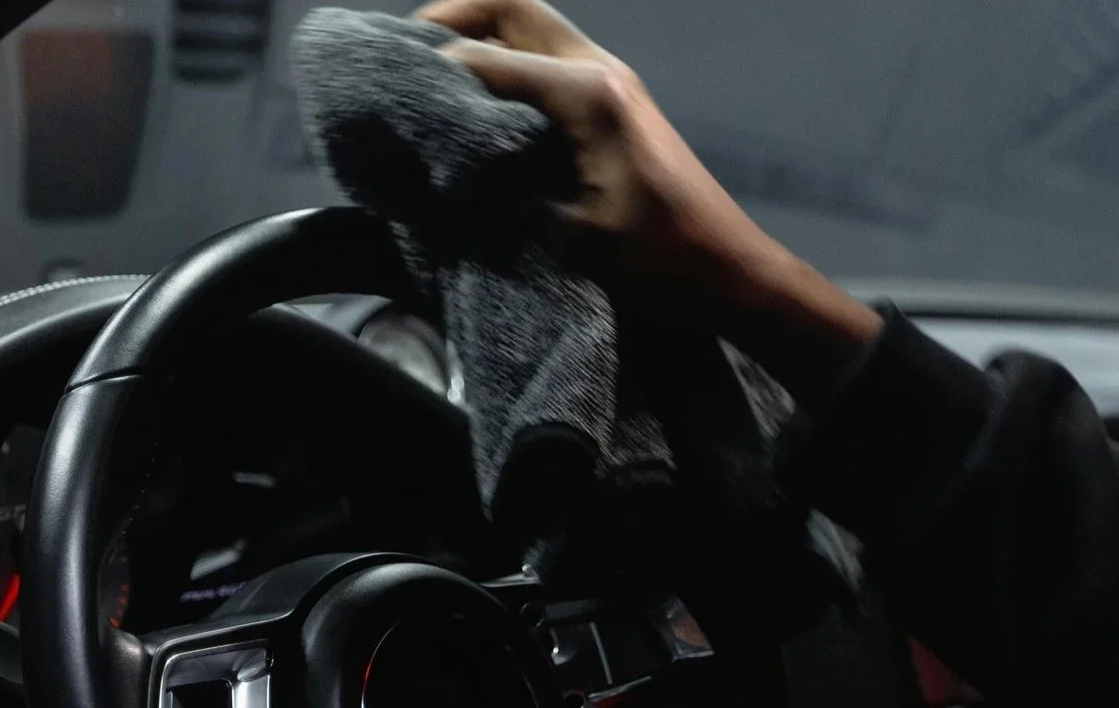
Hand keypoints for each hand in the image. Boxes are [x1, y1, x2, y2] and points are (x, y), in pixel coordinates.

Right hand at [416, 0, 880, 366]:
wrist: (728, 269)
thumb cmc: (658, 260)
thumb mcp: (571, 234)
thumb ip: (506, 190)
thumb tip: (451, 166)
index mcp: (588, 95)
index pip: (489, 59)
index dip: (433, 69)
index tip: (390, 88)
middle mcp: (600, 69)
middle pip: (513, 7)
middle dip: (454, 18)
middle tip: (405, 48)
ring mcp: (613, 79)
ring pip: (533, 23)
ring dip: (482, 32)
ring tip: (431, 65)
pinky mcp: (618, 99)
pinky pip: (550, 55)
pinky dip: (507, 57)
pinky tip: (478, 95)